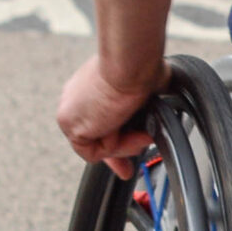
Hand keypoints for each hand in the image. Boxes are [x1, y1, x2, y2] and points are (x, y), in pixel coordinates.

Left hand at [58, 53, 163, 175]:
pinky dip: (114, 146)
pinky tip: (120, 127)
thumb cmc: (140, 64)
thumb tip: (161, 95)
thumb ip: (143, 101)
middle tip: (127, 169)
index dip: (114, 140)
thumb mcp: (144, 87)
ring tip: (141, 132)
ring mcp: (71, 113)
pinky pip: (94, 152)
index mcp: (89, 88)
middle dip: (113, 155)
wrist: (130, 61)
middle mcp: (75, 100)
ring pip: (97, 146)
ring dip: (124, 145)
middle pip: (93, 138)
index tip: (125, 155)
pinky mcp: (71, 126)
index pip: (97, 122)